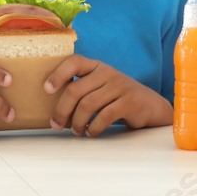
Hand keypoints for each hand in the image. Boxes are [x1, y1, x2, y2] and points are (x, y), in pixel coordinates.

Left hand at [46, 56, 172, 135]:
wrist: (150, 105)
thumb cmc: (117, 98)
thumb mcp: (100, 86)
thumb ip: (82, 88)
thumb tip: (51, 106)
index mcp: (97, 66)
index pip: (74, 62)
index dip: (58, 74)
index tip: (46, 90)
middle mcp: (108, 72)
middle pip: (75, 90)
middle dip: (61, 110)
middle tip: (57, 125)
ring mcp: (120, 86)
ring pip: (88, 105)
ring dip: (77, 123)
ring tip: (77, 131)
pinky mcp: (129, 101)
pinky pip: (104, 116)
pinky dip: (93, 128)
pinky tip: (91, 133)